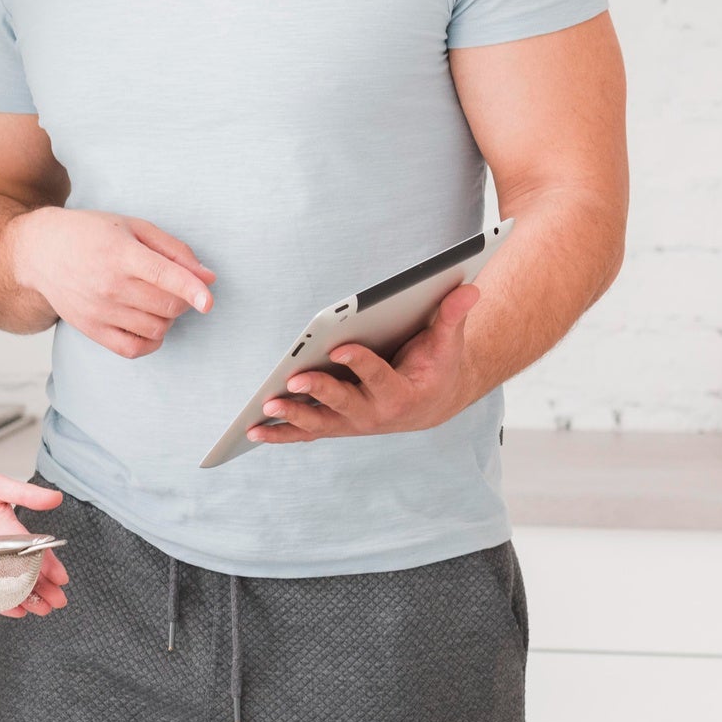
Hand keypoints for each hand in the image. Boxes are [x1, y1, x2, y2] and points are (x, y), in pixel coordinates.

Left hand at [0, 474, 68, 617]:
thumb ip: (24, 494)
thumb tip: (55, 496)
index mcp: (12, 531)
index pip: (36, 551)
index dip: (50, 565)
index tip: (61, 577)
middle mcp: (3, 551)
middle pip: (29, 573)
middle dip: (46, 588)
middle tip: (58, 600)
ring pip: (14, 586)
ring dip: (30, 598)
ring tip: (43, 608)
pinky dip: (4, 603)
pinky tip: (17, 609)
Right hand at [11, 208, 214, 359]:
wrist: (40, 252)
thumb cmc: (89, 234)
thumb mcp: (133, 227)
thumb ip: (174, 250)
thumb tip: (208, 277)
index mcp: (121, 253)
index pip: (164, 275)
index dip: (192, 289)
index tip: (209, 302)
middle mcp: (110, 285)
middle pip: (167, 305)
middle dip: (184, 299)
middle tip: (174, 286)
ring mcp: (99, 311)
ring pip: (156, 328)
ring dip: (168, 317)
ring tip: (156, 300)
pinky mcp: (91, 329)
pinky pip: (133, 349)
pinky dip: (151, 341)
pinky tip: (148, 324)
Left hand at [250, 284, 480, 446]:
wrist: (433, 402)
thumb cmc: (436, 365)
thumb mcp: (448, 342)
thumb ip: (452, 317)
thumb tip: (469, 287)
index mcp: (403, 393)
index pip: (379, 377)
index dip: (359, 364)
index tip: (338, 349)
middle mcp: (376, 413)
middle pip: (344, 404)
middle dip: (318, 393)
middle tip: (292, 382)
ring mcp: (354, 422)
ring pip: (320, 423)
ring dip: (292, 418)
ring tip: (266, 408)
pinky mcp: (337, 425)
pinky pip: (306, 433)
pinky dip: (280, 434)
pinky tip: (252, 431)